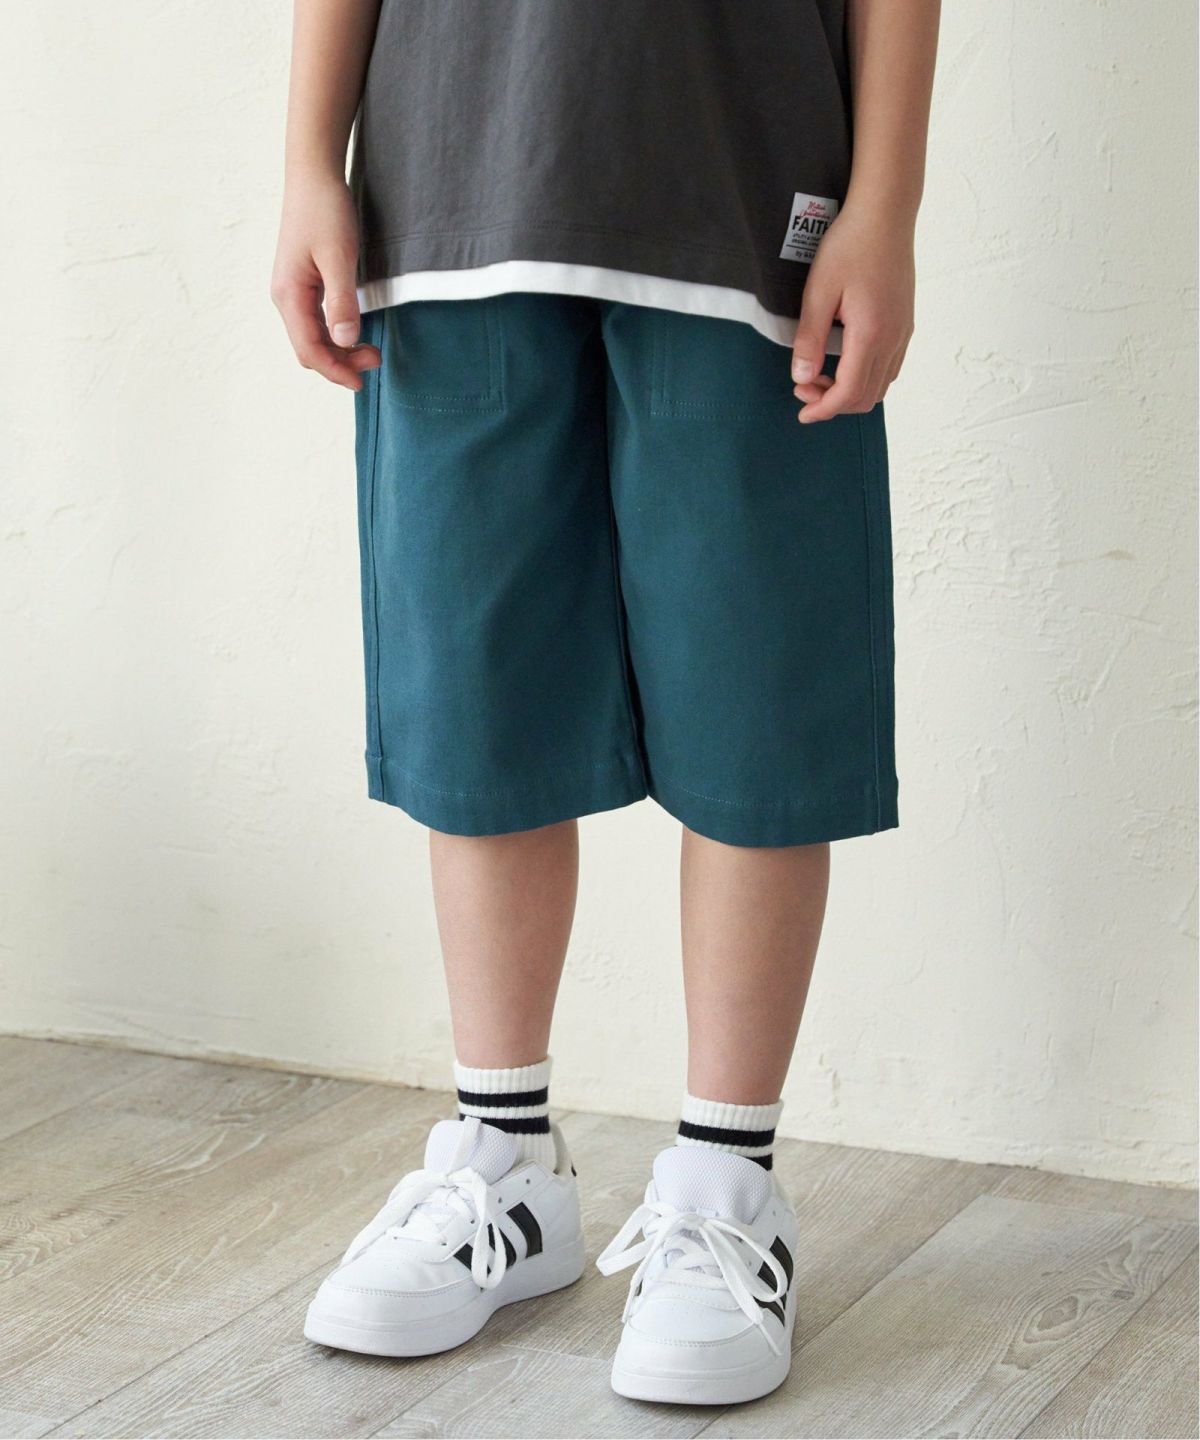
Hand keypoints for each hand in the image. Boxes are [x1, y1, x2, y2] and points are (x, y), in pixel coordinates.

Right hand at [270, 171, 380, 390]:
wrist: (313, 175)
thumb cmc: (325, 211)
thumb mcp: (339, 257)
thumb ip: (341, 301)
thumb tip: (344, 340)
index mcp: (289, 295)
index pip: (309, 349)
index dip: (335, 370)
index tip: (361, 382)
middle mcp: (285, 297)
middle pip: (309, 348)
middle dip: (339, 363)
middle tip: (375, 360)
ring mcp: (292, 291)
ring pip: (313, 337)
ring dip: (339, 350)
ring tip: (371, 350)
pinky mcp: (302, 284)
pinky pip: (316, 322)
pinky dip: (335, 335)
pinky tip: (355, 332)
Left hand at [790, 207, 914, 422]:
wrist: (885, 214)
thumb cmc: (850, 245)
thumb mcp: (818, 291)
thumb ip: (809, 338)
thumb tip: (801, 377)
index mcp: (871, 333)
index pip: (849, 392)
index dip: (824, 409)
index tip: (802, 412)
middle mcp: (893, 338)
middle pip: (867, 396)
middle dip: (833, 403)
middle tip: (803, 388)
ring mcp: (903, 332)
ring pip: (880, 385)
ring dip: (849, 391)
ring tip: (820, 375)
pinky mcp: (905, 323)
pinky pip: (889, 367)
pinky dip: (865, 378)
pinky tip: (843, 363)